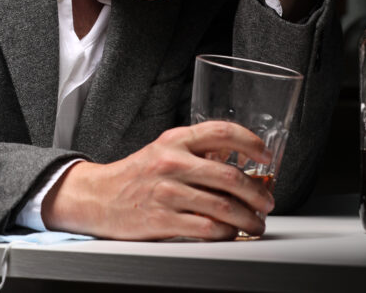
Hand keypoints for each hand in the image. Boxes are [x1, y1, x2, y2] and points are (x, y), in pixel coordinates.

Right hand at [41, 121, 275, 239]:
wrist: (98, 198)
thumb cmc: (136, 175)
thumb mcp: (164, 151)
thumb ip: (196, 151)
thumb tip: (235, 158)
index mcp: (175, 140)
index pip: (221, 132)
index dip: (250, 142)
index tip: (265, 155)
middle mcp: (172, 162)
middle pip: (229, 176)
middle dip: (257, 193)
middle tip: (267, 201)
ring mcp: (167, 191)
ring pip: (223, 206)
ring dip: (248, 217)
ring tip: (255, 222)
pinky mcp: (162, 220)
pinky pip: (206, 228)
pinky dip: (226, 233)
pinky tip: (231, 233)